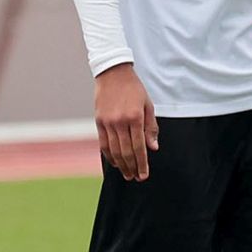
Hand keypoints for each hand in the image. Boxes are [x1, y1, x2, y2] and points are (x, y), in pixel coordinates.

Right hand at [94, 62, 157, 181]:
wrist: (113, 73)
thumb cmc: (134, 89)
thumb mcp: (148, 105)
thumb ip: (151, 128)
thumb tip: (153, 148)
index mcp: (135, 117)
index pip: (139, 147)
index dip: (142, 163)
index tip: (144, 175)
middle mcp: (120, 122)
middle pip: (126, 151)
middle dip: (132, 167)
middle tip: (136, 178)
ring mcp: (108, 122)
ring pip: (114, 150)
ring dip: (121, 165)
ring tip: (127, 174)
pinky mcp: (99, 122)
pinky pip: (103, 143)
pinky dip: (109, 155)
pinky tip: (115, 163)